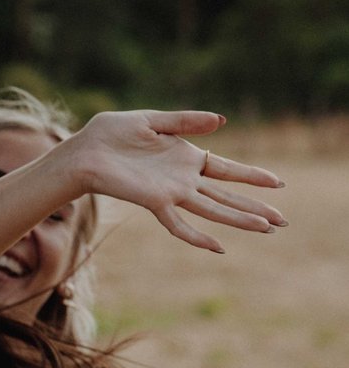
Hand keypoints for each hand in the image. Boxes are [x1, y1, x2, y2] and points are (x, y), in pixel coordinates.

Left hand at [61, 110, 285, 251]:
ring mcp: (171, 193)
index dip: (252, 176)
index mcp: (186, 158)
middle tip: (283, 221)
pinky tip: (218, 247)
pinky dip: (197, 237)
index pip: (227, 170)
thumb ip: (186, 121)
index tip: (278, 183)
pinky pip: (179, 224)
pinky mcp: (154, 202)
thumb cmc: (111, 134)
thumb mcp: (153, 120)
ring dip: (239, 219)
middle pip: (227, 195)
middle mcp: (183, 179)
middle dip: (255, 206)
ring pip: (213, 210)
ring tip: (266, 229)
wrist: (83, 151)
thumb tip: (222, 120)